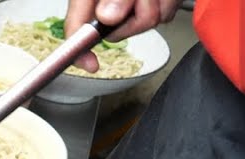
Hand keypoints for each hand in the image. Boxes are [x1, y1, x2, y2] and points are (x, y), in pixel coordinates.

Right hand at [64, 0, 180, 71]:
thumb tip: (107, 16)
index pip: (76, 29)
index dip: (79, 52)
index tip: (91, 65)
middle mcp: (107, 2)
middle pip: (116, 30)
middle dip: (137, 18)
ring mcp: (129, 5)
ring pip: (145, 23)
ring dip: (158, 5)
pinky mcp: (152, 4)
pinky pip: (163, 14)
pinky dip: (168, 2)